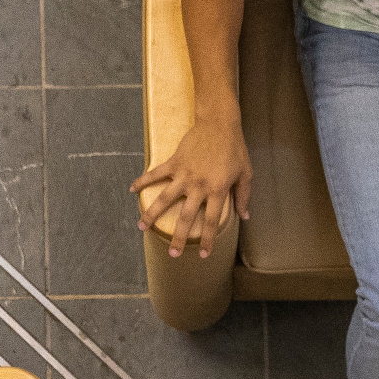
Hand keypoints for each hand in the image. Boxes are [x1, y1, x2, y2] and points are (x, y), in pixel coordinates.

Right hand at [134, 119, 251, 257]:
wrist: (219, 123)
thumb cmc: (235, 149)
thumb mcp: (246, 173)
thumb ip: (244, 196)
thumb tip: (245, 216)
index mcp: (218, 190)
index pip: (212, 221)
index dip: (207, 239)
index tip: (204, 254)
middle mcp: (199, 186)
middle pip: (186, 217)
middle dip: (179, 238)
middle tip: (173, 254)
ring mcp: (184, 174)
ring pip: (165, 199)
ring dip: (152, 214)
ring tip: (141, 227)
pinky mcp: (174, 162)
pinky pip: (156, 174)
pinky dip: (143, 181)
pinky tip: (132, 190)